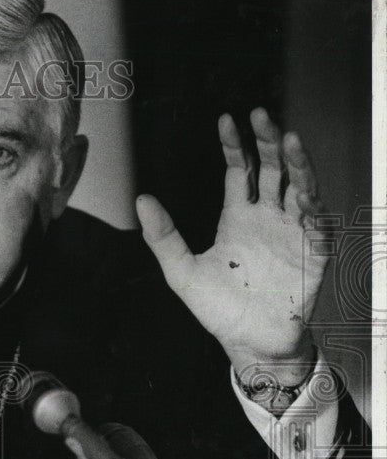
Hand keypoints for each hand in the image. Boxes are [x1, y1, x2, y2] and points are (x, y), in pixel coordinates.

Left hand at [136, 108, 327, 383]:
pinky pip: (318, 224)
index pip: (240, 170)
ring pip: (300, 187)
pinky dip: (313, 206)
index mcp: (238, 217)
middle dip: (268, 141)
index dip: (235, 145)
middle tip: (261, 115)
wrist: (249, 343)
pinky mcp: (313, 255)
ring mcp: (293, 233)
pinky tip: (303, 191)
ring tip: (289, 139)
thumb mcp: (181, 271)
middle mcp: (268, 218)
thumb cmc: (218, 309)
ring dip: (297, 164)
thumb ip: (163, 236)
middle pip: (272, 169)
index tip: (226, 120)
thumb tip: (141, 199)